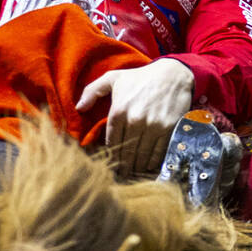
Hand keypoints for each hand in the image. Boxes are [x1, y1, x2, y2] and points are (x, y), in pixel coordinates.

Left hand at [76, 59, 194, 176]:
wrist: (173, 74)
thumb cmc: (140, 77)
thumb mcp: (113, 78)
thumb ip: (92, 91)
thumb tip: (79, 108)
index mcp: (118, 111)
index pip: (111, 143)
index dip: (112, 157)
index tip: (111, 166)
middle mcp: (134, 120)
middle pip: (127, 153)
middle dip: (124, 167)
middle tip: (122, 176)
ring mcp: (152, 126)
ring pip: (142, 156)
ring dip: (138, 168)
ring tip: (134, 174)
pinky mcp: (168, 128)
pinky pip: (158, 152)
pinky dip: (153, 162)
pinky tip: (149, 166)